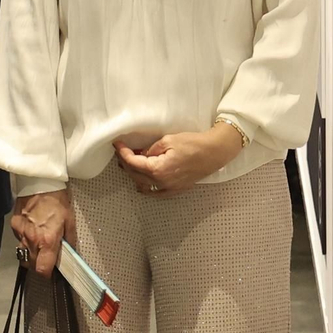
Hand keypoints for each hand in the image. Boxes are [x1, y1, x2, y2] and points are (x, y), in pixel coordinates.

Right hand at [11, 189, 73, 277]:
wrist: (40, 182)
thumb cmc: (58, 200)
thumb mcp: (70, 221)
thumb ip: (69, 241)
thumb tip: (69, 254)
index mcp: (47, 240)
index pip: (42, 269)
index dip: (46, 274)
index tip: (50, 272)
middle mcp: (32, 240)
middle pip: (30, 264)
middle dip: (38, 264)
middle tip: (46, 258)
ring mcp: (20, 233)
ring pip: (22, 254)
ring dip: (30, 254)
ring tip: (39, 244)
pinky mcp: (14, 225)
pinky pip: (19, 240)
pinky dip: (25, 240)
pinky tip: (32, 230)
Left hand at [114, 127, 243, 196]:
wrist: (215, 152)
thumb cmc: (194, 144)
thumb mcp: (168, 140)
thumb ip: (151, 149)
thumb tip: (141, 154)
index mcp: (157, 169)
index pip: (132, 162)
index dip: (122, 152)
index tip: (117, 144)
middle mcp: (161, 182)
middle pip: (135, 174)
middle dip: (125, 162)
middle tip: (121, 151)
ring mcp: (169, 188)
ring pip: (143, 184)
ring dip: (134, 174)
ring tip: (129, 162)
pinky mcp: (176, 189)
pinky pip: (155, 192)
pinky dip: (145, 187)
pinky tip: (141, 183)